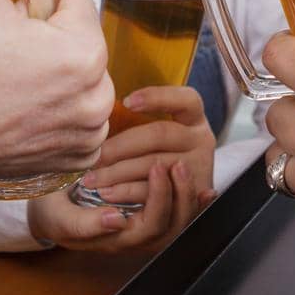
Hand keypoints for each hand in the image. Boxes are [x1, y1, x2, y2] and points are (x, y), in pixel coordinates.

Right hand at [0, 0, 113, 208]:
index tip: (6, 25)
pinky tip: (18, 112)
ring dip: (53, 74)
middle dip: (47, 39)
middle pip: (80, 39)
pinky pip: (78, 116)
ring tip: (7, 84)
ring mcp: (89, 133)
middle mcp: (97, 96)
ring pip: (81, 76)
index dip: (35, 5)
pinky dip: (56, 110)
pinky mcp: (77, 159)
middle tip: (1, 55)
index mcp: (83, 51)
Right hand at [26, 160, 211, 253]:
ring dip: (187, 197)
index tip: (155, 167)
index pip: (151, 226)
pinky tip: (206, 191)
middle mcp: (138, 240)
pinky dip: (194, 205)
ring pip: (180, 223)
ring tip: (184, 168)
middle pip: (173, 227)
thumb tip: (116, 220)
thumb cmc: (53, 212)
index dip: (159, 198)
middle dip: (179, 195)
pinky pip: (179, 217)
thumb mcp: (60, 218)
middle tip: (175, 163)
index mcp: (116, 240)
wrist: (51, 211)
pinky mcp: (151, 216)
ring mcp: (147, 230)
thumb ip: (85, 224)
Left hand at [77, 86, 214, 203]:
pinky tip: (107, 192)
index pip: (185, 99)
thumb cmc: (159, 156)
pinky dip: (127, 192)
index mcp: (194, 118)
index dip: (157, 97)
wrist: (180, 196)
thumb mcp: (157, 135)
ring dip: (119, 172)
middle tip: (95, 155)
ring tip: (93, 178)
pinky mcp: (189, 197)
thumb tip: (98, 113)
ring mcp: (198, 169)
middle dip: (122, 145)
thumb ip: (137, 122)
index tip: (126, 102)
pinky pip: (154, 192)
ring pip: (155, 166)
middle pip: (160, 134)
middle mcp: (201, 140)